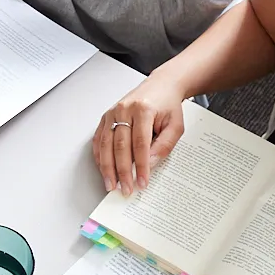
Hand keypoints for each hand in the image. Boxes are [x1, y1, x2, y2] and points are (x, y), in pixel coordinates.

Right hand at [92, 74, 189, 194]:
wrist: (161, 86)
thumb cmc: (168, 105)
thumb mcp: (175, 126)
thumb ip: (164, 145)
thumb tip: (149, 164)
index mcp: (143, 110)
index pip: (140, 144)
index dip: (140, 166)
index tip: (141, 182)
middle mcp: (124, 110)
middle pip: (120, 146)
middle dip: (122, 172)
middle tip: (126, 189)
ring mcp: (112, 113)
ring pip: (105, 145)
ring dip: (107, 168)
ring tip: (111, 185)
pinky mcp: (106, 117)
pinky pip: (98, 140)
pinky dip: (99, 157)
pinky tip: (103, 169)